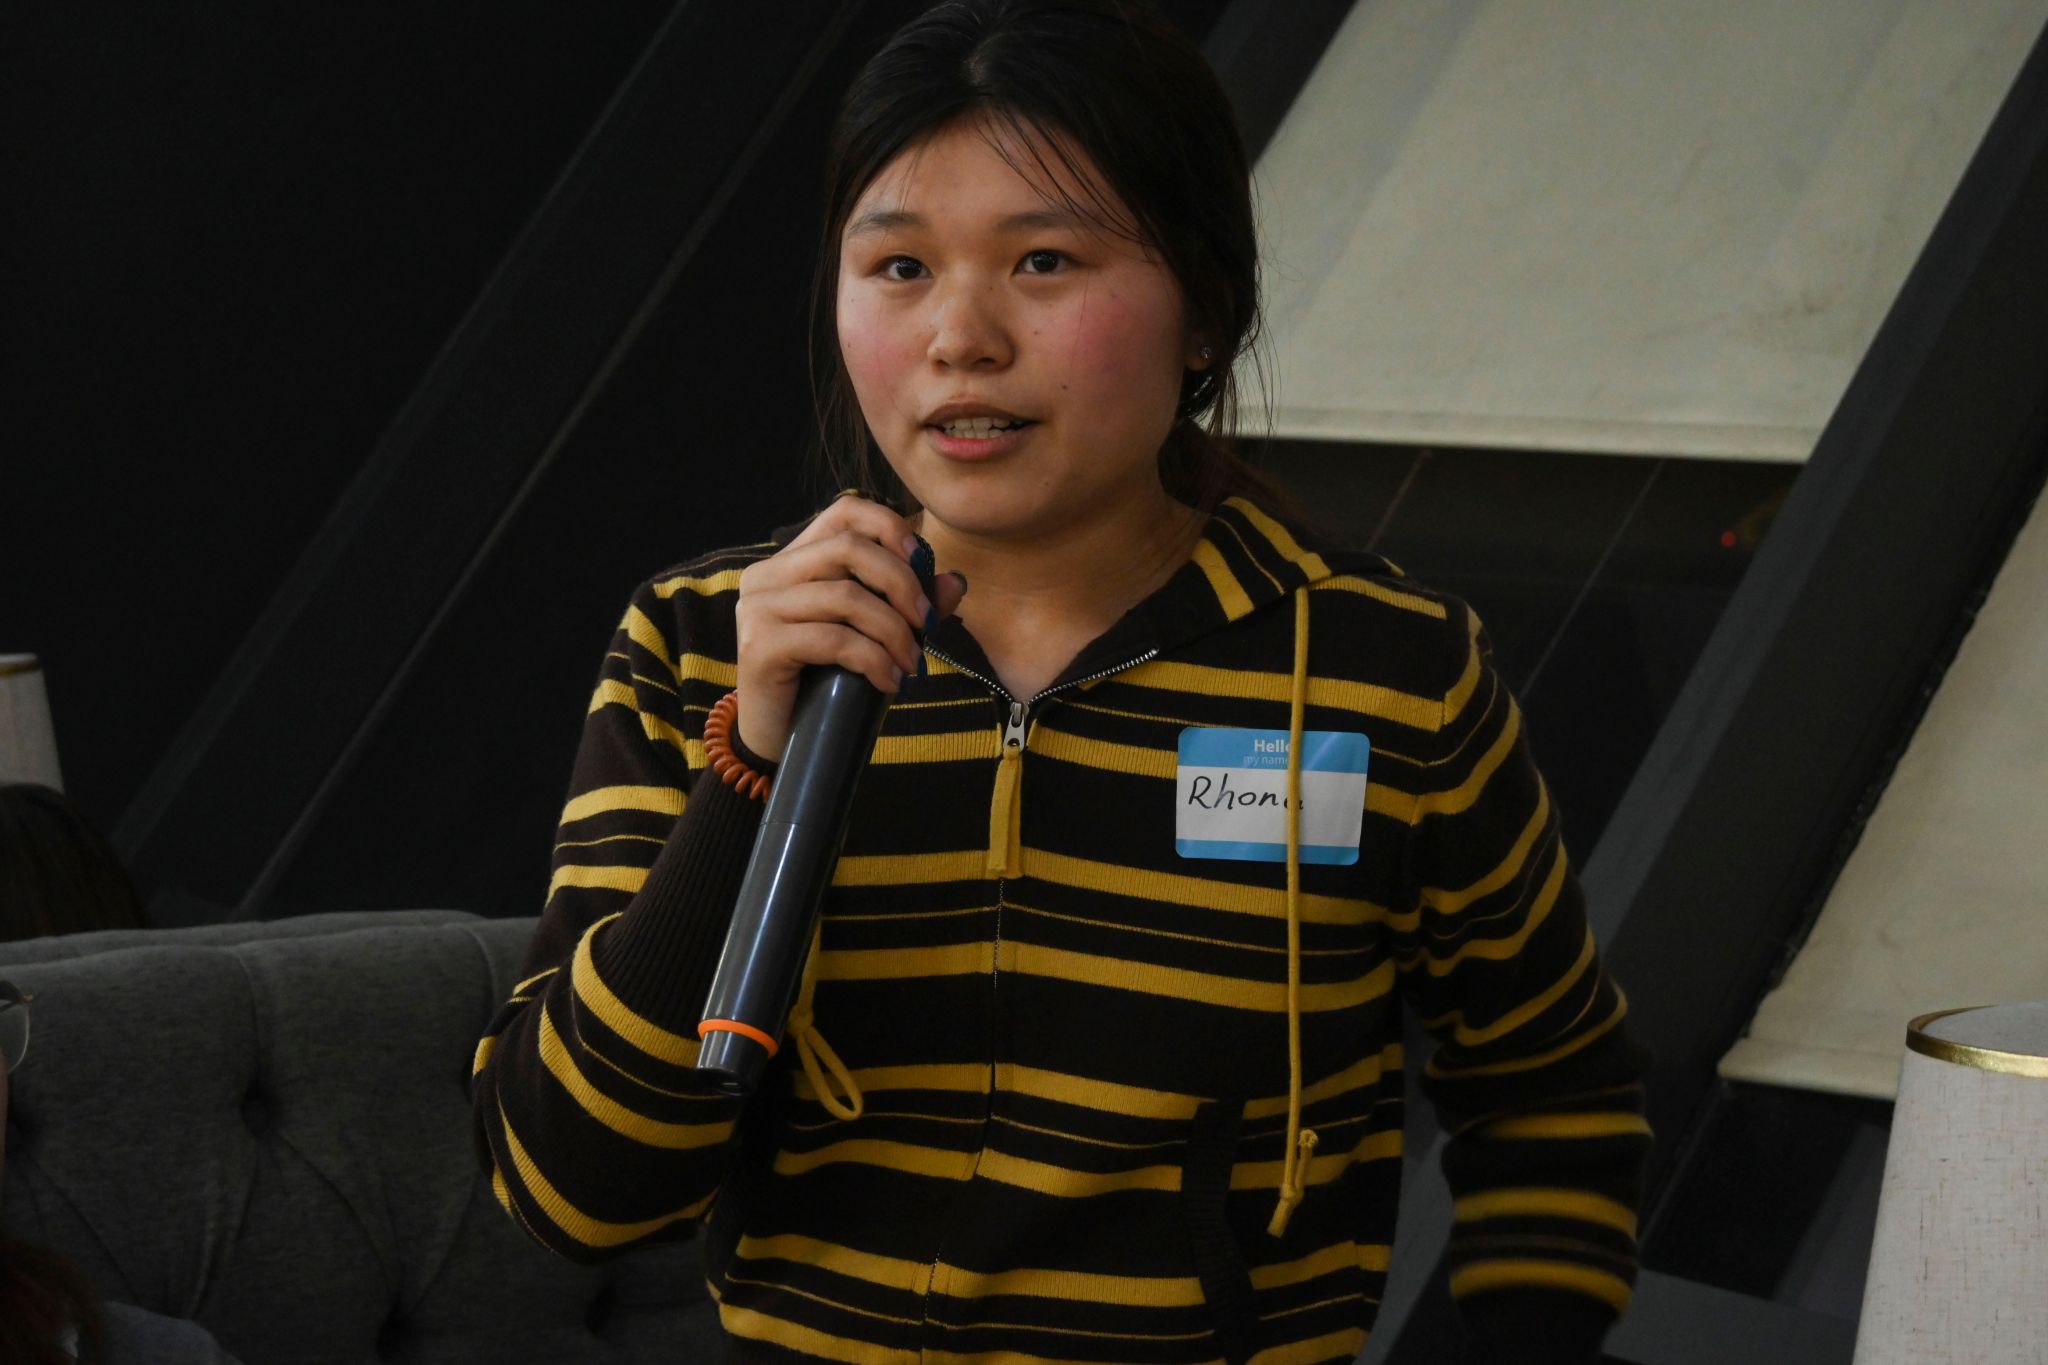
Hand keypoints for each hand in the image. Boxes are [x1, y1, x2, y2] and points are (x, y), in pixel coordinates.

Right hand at [732, 496, 967, 761]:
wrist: (777, 739)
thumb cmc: (824, 683)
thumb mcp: (873, 638)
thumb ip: (909, 607)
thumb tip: (954, 581)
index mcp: (793, 561)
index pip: (844, 512)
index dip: (888, 526)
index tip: (922, 561)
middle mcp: (768, 575)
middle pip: (848, 548)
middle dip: (902, 583)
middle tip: (928, 624)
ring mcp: (758, 608)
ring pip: (845, 597)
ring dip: (893, 632)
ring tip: (912, 663)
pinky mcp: (759, 645)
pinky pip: (832, 640)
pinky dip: (872, 659)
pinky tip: (889, 681)